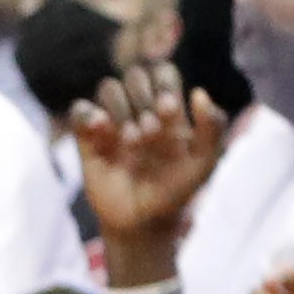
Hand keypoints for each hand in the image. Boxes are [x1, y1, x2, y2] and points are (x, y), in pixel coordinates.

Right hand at [72, 60, 228, 245]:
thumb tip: (199, 92)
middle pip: (134, 74)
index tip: (170, 110)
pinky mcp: (87, 133)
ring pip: (108, 86)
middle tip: (151, 132)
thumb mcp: (203, 164)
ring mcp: (112, 119)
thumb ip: (211, 130)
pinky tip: (104, 137)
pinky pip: (81, 107)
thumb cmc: (175, 191)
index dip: (165, 83)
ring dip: (121, 111)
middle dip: (143, 98)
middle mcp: (139, 108)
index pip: (164, 72)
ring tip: (132, 143)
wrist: (143, 222)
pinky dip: (91, 117)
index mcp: (168, 110)